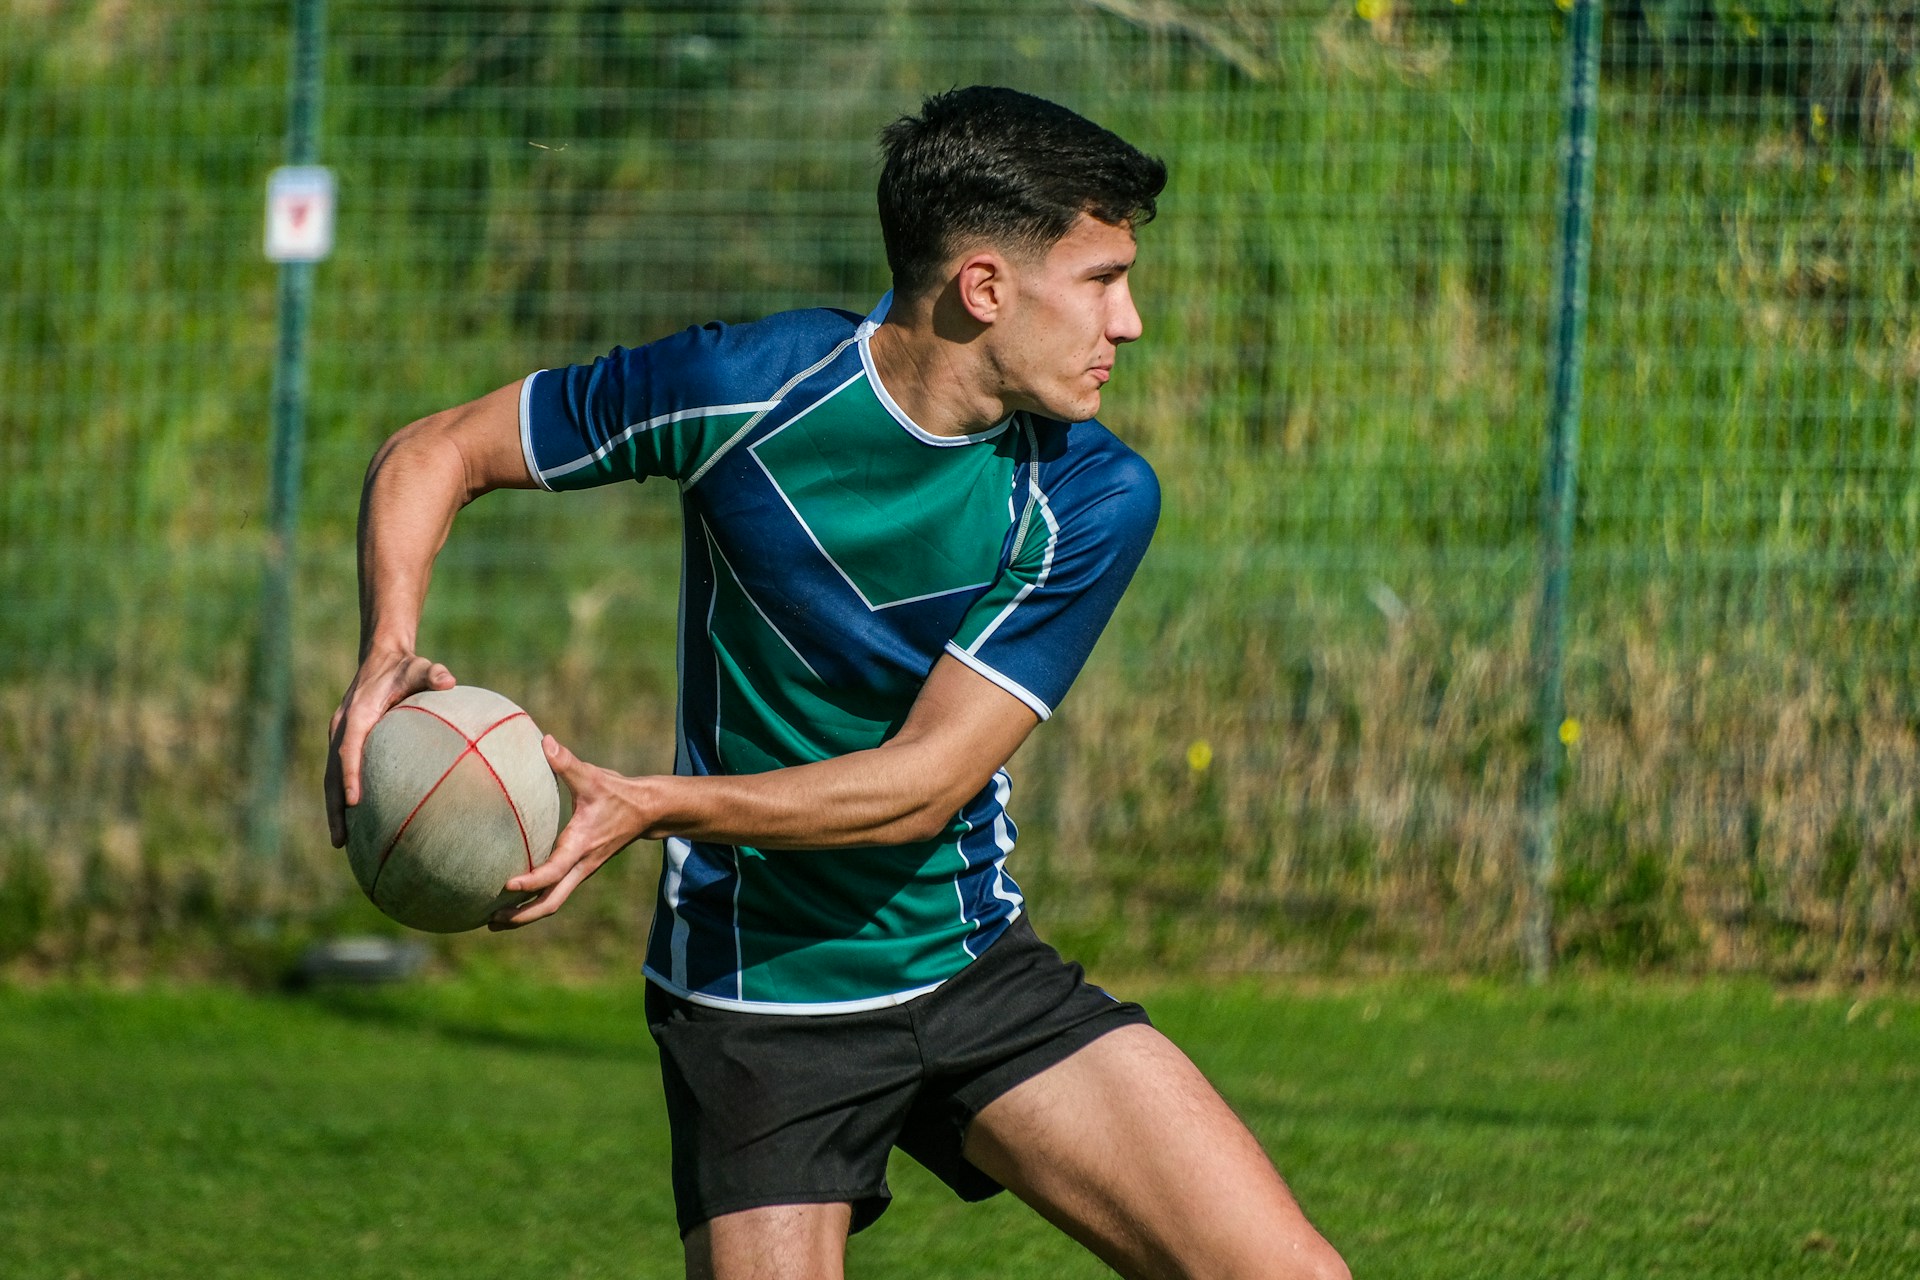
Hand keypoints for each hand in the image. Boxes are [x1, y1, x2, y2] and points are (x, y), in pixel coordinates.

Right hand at [325, 649, 456, 846]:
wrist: (381, 657)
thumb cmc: (404, 667)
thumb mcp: (419, 667)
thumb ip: (433, 674)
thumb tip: (449, 681)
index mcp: (358, 715)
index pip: (349, 749)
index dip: (350, 775)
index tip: (354, 802)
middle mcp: (343, 728)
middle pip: (332, 773)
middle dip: (335, 808)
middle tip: (340, 840)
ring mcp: (342, 737)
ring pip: (333, 778)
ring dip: (335, 810)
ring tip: (342, 843)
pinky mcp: (347, 742)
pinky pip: (342, 773)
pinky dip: (344, 797)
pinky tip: (359, 823)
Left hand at [488, 736, 653, 930]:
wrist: (647, 811)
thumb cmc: (618, 794)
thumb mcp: (594, 777)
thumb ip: (567, 763)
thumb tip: (544, 742)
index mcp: (581, 846)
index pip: (554, 871)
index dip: (532, 881)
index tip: (507, 885)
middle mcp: (580, 865)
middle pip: (550, 903)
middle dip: (521, 916)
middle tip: (489, 920)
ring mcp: (580, 871)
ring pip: (552, 903)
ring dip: (524, 915)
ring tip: (492, 920)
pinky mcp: (579, 869)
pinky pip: (555, 893)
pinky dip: (533, 902)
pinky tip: (513, 901)